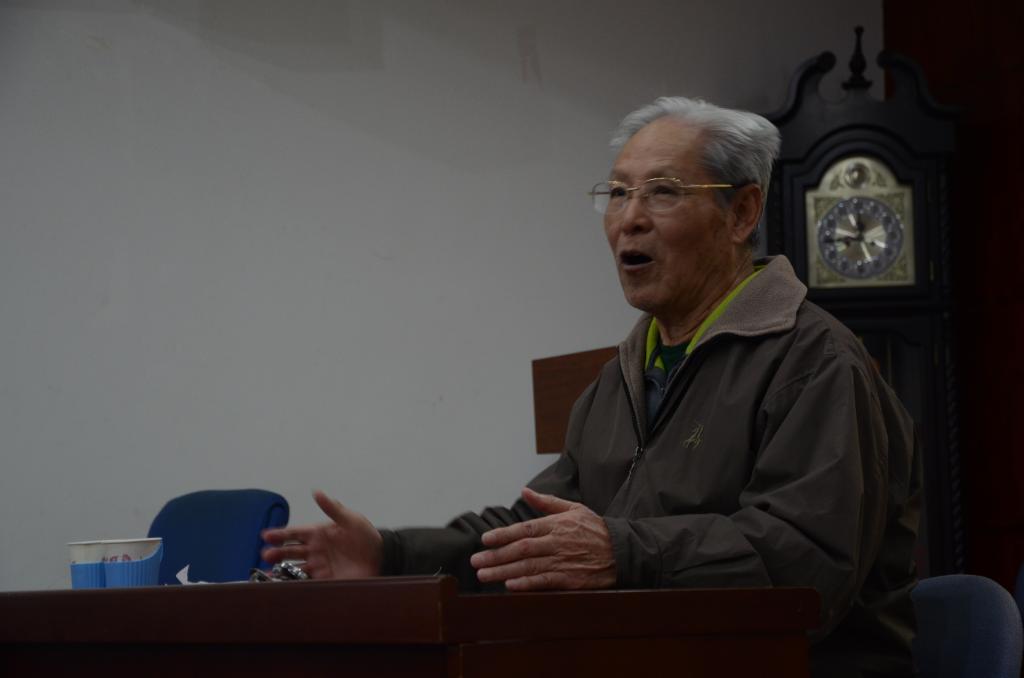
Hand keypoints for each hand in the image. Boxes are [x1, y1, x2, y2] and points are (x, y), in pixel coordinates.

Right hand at [261, 490, 381, 579]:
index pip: (294, 533)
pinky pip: (305, 582)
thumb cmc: (366, 536)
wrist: (380, 558)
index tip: (266, 535)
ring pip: (293, 567)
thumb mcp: (350, 519)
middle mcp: (314, 550)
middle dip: (276, 552)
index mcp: (318, 533)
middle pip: (290, 552)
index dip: (280, 534)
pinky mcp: (324, 580)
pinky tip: (283, 586)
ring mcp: (318, 565)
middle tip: (266, 554)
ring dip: (280, 569)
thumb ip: (333, 508)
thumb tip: (317, 492)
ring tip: (269, 571)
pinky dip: (293, 584)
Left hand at [470, 487, 615, 590]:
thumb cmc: (595, 529)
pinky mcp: (570, 579)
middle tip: (476, 561)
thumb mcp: (573, 509)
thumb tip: (525, 491)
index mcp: (555, 524)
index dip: (503, 535)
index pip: (524, 529)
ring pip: (528, 567)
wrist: (622, 551)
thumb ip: (546, 502)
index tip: (485, 540)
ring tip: (484, 575)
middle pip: (521, 549)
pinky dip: (527, 584)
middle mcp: (556, 542)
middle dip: (496, 556)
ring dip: (504, 571)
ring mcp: (563, 561)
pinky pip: (544, 582)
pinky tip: (510, 586)